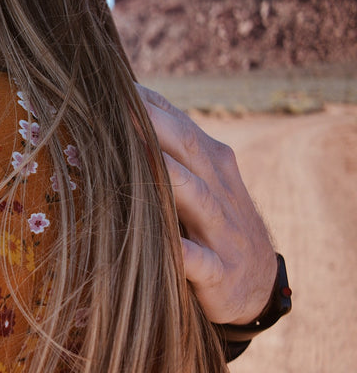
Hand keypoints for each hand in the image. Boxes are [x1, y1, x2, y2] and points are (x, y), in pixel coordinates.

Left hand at [138, 84, 276, 325]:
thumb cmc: (211, 226)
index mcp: (212, 165)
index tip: (114, 87)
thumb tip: (119, 118)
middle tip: (119, 106)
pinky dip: (183, 253)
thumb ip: (169, 154)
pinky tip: (164, 246)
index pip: (182, 125)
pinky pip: (199, 261)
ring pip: (196, 197)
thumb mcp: (200, 185)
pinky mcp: (219, 271)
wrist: (258, 286)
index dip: (151, 105)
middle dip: (155, 127)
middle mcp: (219, 191)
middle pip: (189, 150)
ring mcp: (222, 231)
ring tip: (136, 157)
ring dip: (168, 177)